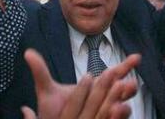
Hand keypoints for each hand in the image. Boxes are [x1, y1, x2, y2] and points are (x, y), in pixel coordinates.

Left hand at [22, 49, 139, 118]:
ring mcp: (105, 115)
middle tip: (131, 83)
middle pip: (120, 91)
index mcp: (95, 88)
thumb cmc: (54, 112)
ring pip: (120, 109)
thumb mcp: (46, 92)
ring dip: (122, 106)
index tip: (137, 57)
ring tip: (118, 105)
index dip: (126, 65)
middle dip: (127, 87)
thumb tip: (27, 52)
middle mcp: (104, 101)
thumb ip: (40, 72)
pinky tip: (114, 113)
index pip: (114, 74)